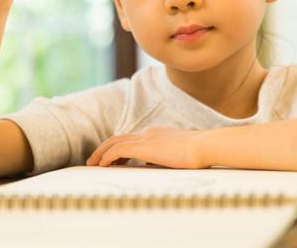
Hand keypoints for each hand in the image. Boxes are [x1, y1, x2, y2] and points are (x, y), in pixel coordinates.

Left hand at [86, 127, 208, 168]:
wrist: (204, 146)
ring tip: (92, 164)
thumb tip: (150, 165)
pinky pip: (118, 150)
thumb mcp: (175, 155)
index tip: (111, 160)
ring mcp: (145, 138)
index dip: (117, 149)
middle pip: (118, 138)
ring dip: (101, 153)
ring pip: (114, 142)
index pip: (130, 139)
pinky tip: (102, 165)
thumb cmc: (196, 153)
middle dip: (104, 149)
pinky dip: (107, 156)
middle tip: (94, 161)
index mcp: (155, 134)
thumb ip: (161, 158)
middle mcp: (147, 132)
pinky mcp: (145, 147)